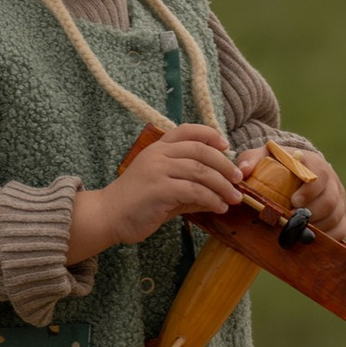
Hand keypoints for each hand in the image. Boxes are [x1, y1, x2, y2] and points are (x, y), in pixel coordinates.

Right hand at [73, 125, 236, 254]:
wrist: (107, 216)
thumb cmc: (135, 204)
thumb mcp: (164, 189)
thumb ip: (189, 188)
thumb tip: (218, 194)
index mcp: (158, 149)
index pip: (187, 130)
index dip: (209, 134)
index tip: (226, 145)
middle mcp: (158, 154)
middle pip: (201, 151)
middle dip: (224, 165)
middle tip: (238, 179)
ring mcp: (158, 170)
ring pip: (201, 171)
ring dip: (222, 185)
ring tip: (234, 198)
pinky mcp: (160, 189)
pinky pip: (195, 191)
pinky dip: (212, 199)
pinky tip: (219, 207)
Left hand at [246, 140, 345, 240]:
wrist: (298, 171)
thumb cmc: (279, 165)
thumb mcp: (265, 157)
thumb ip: (252, 159)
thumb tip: (242, 172)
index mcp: (314, 164)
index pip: (319, 176)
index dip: (309, 191)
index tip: (293, 201)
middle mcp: (331, 181)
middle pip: (330, 200)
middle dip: (311, 213)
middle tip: (292, 222)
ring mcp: (339, 199)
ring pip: (336, 216)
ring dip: (317, 227)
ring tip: (297, 232)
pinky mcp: (341, 214)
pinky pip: (341, 229)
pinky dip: (328, 237)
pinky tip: (309, 239)